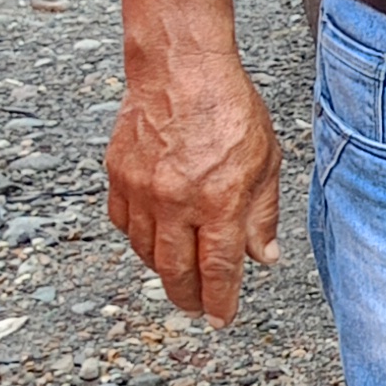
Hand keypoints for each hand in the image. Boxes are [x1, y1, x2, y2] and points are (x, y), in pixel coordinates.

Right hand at [109, 44, 281, 320]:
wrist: (179, 67)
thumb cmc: (228, 106)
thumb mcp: (266, 161)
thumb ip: (263, 214)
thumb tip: (264, 257)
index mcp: (219, 201)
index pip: (218, 270)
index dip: (219, 302)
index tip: (221, 318)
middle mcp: (177, 202)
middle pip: (175, 272)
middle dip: (187, 298)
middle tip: (196, 308)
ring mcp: (143, 191)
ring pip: (145, 252)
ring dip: (162, 270)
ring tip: (178, 274)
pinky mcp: (118, 176)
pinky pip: (122, 223)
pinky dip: (137, 238)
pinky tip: (153, 238)